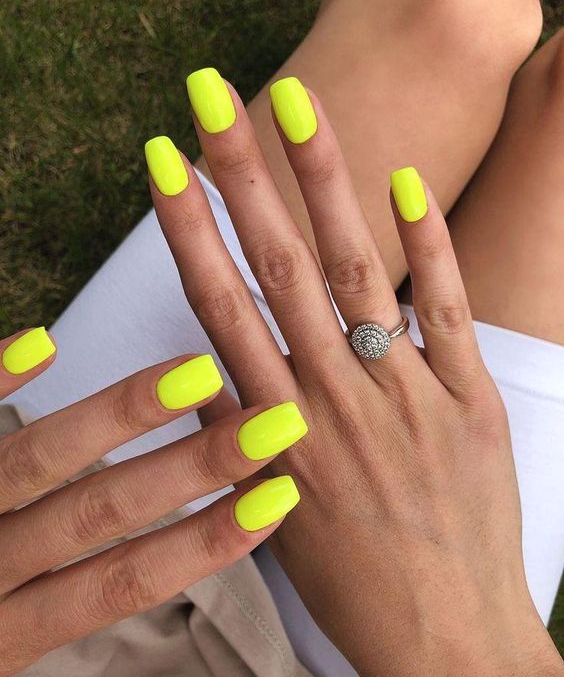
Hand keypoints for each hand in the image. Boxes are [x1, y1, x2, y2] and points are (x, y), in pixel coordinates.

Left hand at [0, 330, 306, 674]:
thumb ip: (58, 601)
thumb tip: (154, 554)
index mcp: (5, 633)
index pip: (123, 582)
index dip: (205, 544)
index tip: (277, 499)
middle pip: (99, 514)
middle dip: (193, 469)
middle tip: (269, 423)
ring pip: (35, 462)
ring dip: (117, 415)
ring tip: (192, 372)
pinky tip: (41, 341)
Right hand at [149, 71, 562, 675]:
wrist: (444, 639)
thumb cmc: (352, 582)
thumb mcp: (275, 512)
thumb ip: (243, 438)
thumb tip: (216, 375)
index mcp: (278, 430)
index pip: (219, 308)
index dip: (189, 232)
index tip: (167, 167)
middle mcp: (333, 399)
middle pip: (276, 270)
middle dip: (239, 180)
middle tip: (213, 103)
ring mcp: (403, 394)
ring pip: (354, 272)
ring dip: (324, 185)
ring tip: (299, 110)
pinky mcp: (465, 400)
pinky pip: (444, 309)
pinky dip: (427, 244)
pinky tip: (407, 184)